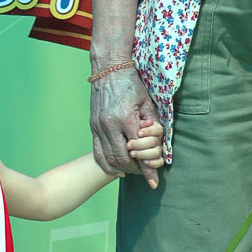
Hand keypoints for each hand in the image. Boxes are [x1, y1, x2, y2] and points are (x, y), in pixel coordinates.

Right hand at [90, 66, 162, 186]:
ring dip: (121, 168)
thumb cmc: (132, 84)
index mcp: (125, 118)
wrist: (108, 69)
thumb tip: (159, 148)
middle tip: (143, 172)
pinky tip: (115, 168)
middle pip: (121, 159)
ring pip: (108, 159)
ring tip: (132, 170)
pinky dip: (106, 163)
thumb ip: (153, 125)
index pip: (138, 151)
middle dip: (134, 170)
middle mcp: (109, 124)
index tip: (153, 182)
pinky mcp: (92, 126)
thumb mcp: (147, 102)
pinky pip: (97, 152)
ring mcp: (98, 126)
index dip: (146, 168)